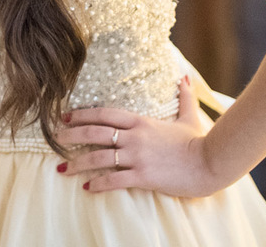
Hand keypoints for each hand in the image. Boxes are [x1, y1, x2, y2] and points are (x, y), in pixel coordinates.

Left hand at [56, 75, 219, 196]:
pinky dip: (98, 184)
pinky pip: (113, 180)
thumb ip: (183, 96)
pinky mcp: (142, 176)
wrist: (210, 164)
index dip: (82, 115)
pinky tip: (87, 187)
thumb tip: (183, 77)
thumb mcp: (189, 117)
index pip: (104, 114)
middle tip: (55, 140)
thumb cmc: (198, 141)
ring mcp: (136, 156)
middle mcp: (134, 136)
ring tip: (61, 169)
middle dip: (70, 136)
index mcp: (140, 121)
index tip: (66, 117)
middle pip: (94, 132)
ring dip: (77, 164)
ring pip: (98, 158)